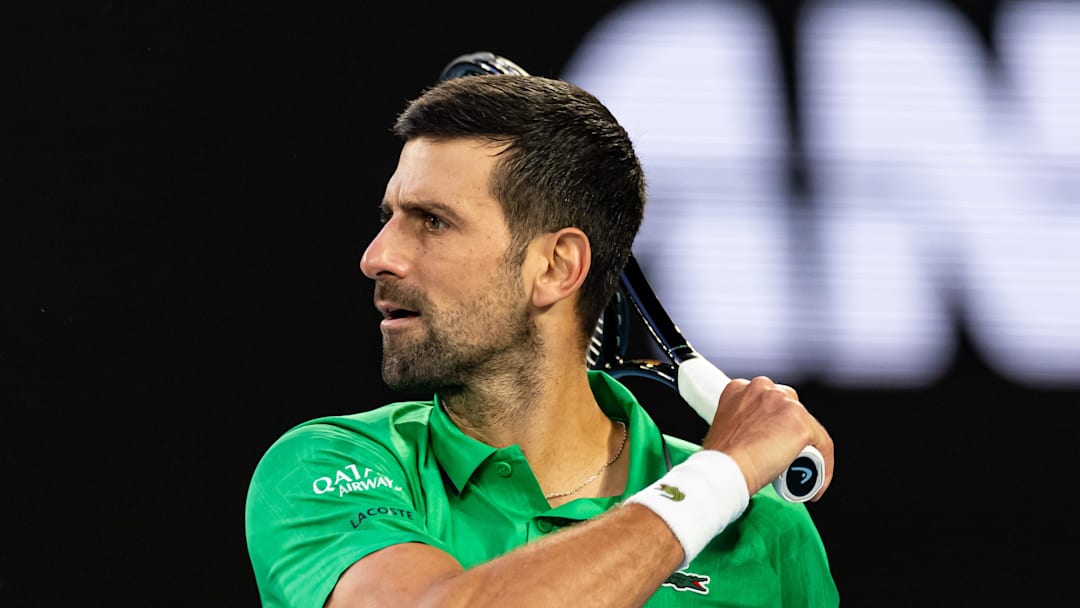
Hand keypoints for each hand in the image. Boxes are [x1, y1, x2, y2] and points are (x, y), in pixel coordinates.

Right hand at [701, 376, 833, 500]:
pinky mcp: (801, 424)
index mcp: (740, 388)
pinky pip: (823, 445)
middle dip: (790, 434)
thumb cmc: (718, 459)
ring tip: (798, 474)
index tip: (771, 446)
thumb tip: (749, 441)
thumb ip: (736, 424)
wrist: (722, 469)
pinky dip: (824, 466)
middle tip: (782, 461)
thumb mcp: (722, 429)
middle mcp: (763, 388)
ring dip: (807, 449)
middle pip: (790, 410)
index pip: (769, 404)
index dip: (772, 427)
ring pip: (808, 427)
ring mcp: (785, 404)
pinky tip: (814, 485)